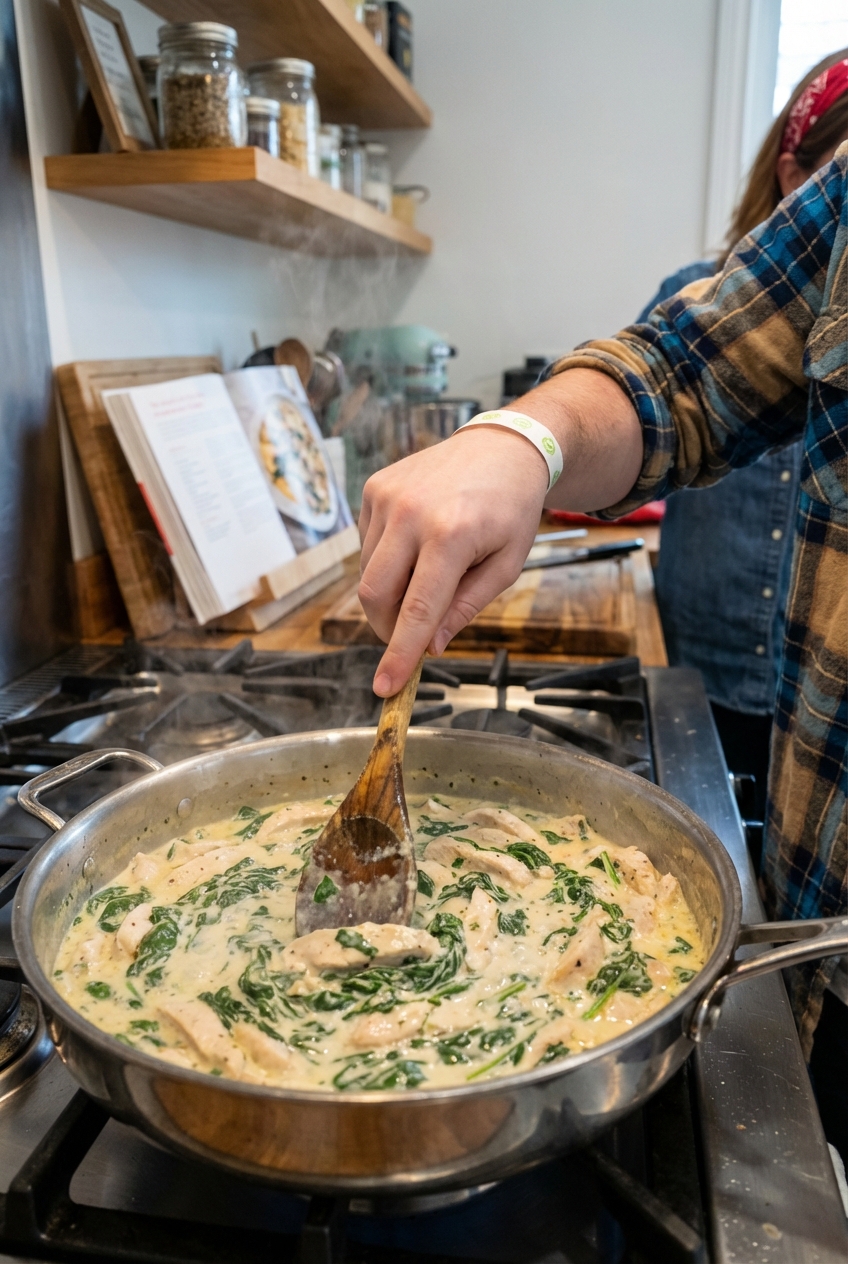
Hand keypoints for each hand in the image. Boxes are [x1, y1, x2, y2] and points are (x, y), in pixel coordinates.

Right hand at [359, 427, 548, 695]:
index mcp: (450, 535)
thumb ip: (466, 606)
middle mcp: (410, 514)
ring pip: (367, 572)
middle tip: (411, 636)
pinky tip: (418, 543)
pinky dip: (387, 560)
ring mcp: (386, 497)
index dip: (399, 654)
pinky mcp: (374, 488)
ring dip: (390, 591)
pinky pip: (368, 545)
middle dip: (387, 627)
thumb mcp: (506, 565)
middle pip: (374, 595)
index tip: (385, 688)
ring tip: (430, 572)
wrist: (504, 446)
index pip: (416, 610)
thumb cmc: (511, 508)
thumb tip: (430, 644)